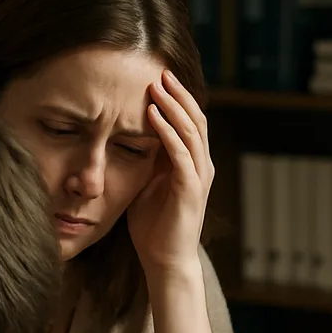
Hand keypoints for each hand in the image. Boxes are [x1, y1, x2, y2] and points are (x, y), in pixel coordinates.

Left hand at [127, 70, 214, 277]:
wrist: (165, 260)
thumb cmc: (154, 227)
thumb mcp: (147, 185)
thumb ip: (147, 161)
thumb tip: (130, 137)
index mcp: (192, 164)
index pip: (190, 123)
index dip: (177, 99)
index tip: (158, 79)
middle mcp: (201, 166)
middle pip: (196, 119)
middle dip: (178, 95)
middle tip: (160, 72)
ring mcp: (198, 177)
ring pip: (191, 131)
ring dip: (173, 106)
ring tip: (157, 87)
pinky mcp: (190, 189)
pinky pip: (181, 153)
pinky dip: (168, 132)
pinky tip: (153, 116)